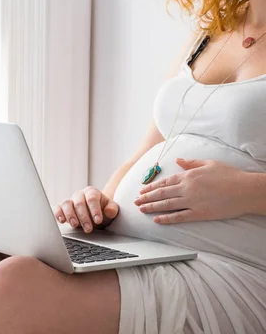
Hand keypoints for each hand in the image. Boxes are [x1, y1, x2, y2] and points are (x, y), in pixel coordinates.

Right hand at [53, 186, 119, 232]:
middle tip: (89, 229)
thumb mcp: (111, 209)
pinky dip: (58, 214)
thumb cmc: (103, 210)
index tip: (98, 220)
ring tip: (75, 225)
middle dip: (84, 217)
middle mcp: (80, 194)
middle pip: (79, 203)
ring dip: (70, 215)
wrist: (95, 213)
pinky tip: (61, 220)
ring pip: (67, 204)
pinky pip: (58, 208)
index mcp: (92, 192)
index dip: (94, 209)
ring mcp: (70, 200)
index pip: (92, 199)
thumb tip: (109, 211)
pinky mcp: (63, 208)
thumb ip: (112, 209)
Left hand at [135, 158, 250, 223]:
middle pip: (162, 193)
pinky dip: (166, 219)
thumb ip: (191, 163)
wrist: (246, 190)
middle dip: (146, 197)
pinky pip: (179, 217)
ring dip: (152, 207)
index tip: (142, 190)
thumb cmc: (230, 175)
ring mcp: (192, 201)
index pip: (165, 181)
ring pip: (166, 205)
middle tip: (135, 201)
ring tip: (141, 209)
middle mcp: (187, 188)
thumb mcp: (209, 163)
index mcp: (188, 175)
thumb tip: (178, 160)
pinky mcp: (199, 213)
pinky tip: (157, 220)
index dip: (151, 187)